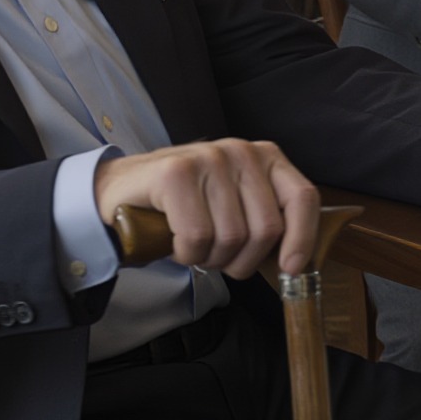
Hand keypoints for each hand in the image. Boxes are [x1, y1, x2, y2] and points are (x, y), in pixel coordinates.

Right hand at [95, 136, 320, 278]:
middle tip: (216, 256)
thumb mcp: (235, 207)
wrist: (119, 194)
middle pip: (265, 229)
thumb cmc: (183, 207)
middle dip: (241, 260)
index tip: (289, 268)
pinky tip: (174, 240)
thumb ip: (265, 221)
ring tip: (192, 244)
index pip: (302, 197)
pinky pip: (197, 237)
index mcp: (265, 157)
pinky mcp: (176, 173)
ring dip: (209, 258)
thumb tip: (296, 263)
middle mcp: (242, 151)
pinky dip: (186, 253)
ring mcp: (209, 158)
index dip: (302, 238)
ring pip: (231, 238)